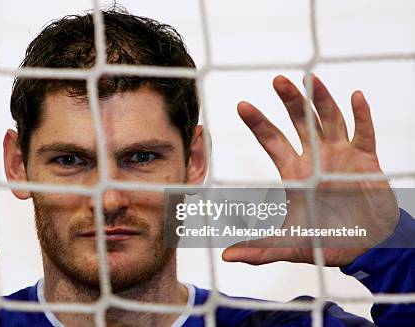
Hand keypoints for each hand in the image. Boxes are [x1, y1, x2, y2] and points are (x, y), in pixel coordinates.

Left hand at [222, 75, 399, 266]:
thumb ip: (259, 249)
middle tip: (278, 80)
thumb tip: (226, 256)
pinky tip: (356, 96)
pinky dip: (361, 115)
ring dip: (322, 99)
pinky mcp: (366, 160)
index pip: (272, 140)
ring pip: (330, 119)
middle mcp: (315, 157)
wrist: (368, 246)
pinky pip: (364, 133)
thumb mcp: (289, 245)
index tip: (242, 106)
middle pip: (300, 121)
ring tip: (311, 78)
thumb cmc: (328, 240)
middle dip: (290, 101)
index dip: (258, 123)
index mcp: (295, 172)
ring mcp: (341, 155)